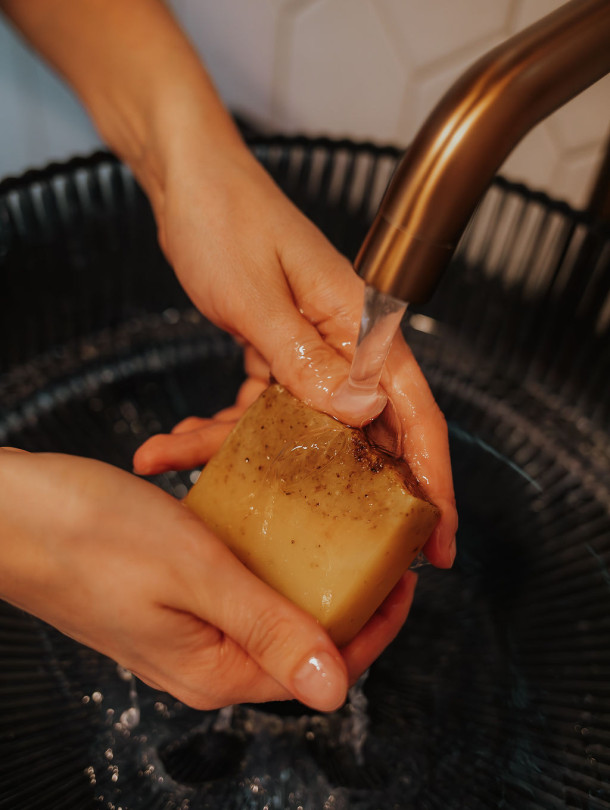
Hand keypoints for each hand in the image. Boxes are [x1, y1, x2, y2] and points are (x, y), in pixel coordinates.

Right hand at [0, 448, 415, 710]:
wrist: (8, 511)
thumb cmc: (90, 536)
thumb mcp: (195, 575)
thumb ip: (267, 630)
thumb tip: (336, 692)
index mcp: (213, 670)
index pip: (322, 665)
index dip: (374, 623)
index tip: (404, 574)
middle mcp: (203, 660)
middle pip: (301, 636)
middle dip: (346, 593)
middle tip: (378, 540)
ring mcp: (184, 628)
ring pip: (270, 605)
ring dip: (305, 569)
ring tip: (338, 525)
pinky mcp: (168, 597)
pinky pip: (234, 583)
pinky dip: (262, 555)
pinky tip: (273, 520)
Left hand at [135, 144, 456, 566]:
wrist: (189, 182)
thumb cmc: (225, 220)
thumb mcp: (257, 295)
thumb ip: (305, 358)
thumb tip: (363, 412)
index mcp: (361, 326)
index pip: (413, 413)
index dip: (432, 482)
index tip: (437, 541)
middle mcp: (345, 344)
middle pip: (366, 435)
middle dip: (344, 494)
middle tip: (332, 552)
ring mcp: (312, 351)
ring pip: (301, 430)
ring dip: (248, 456)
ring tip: (181, 459)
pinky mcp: (279, 353)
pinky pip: (264, 411)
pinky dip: (226, 430)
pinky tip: (181, 440)